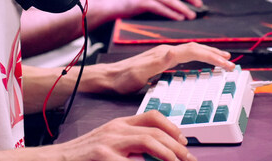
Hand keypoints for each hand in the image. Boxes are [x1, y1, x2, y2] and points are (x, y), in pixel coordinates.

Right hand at [51, 111, 195, 160]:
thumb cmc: (83, 157)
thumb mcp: (108, 143)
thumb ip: (129, 144)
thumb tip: (154, 153)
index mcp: (119, 124)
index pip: (151, 116)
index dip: (171, 127)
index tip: (183, 140)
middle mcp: (116, 129)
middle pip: (154, 130)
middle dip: (176, 146)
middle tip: (188, 159)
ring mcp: (109, 142)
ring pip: (148, 141)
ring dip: (167, 154)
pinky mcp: (103, 156)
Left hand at [103, 42, 235, 94]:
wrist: (109, 78)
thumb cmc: (123, 78)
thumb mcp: (140, 72)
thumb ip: (157, 62)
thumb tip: (173, 51)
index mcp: (165, 53)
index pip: (194, 51)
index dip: (211, 56)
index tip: (226, 63)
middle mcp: (166, 51)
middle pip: (196, 48)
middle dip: (214, 54)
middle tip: (231, 62)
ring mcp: (164, 55)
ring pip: (192, 51)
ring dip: (208, 54)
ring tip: (222, 59)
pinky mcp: (162, 60)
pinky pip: (186, 56)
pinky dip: (198, 58)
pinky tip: (200, 63)